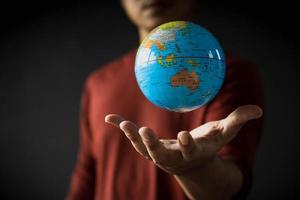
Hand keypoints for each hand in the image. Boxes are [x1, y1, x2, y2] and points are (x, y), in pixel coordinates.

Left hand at [104, 105, 261, 175]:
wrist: (191, 163)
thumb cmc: (208, 146)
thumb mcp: (223, 134)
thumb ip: (237, 121)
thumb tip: (257, 110)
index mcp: (191, 153)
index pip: (189, 150)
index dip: (187, 144)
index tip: (185, 135)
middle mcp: (172, 157)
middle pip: (160, 154)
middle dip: (152, 145)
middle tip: (145, 132)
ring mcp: (157, 154)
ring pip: (142, 148)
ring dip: (133, 136)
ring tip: (122, 123)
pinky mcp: (147, 148)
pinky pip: (133, 137)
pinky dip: (121, 128)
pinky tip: (110, 117)